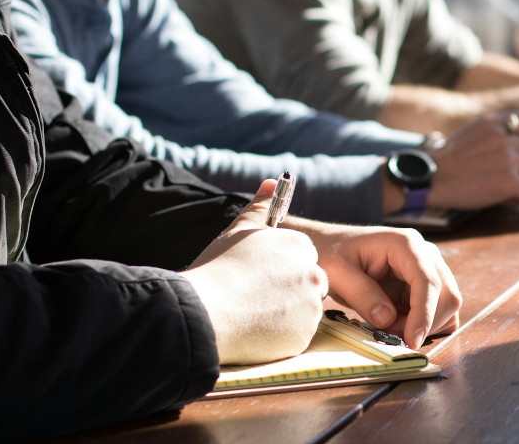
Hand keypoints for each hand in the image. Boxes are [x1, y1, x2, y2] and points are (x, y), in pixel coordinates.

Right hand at [182, 180, 327, 364]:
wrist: (205, 312)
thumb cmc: (219, 268)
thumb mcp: (238, 231)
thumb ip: (260, 207)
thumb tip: (271, 182)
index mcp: (300, 247)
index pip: (302, 258)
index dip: (280, 269)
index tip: (259, 277)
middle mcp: (313, 274)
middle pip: (308, 284)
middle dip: (288, 291)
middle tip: (255, 298)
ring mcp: (311, 307)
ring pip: (303, 311)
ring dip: (285, 314)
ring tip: (251, 313)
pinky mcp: (304, 336)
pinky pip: (296, 336)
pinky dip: (280, 336)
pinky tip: (255, 331)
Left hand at [299, 222, 461, 348]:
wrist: (330, 247)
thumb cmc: (332, 253)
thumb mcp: (338, 273)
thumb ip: (362, 294)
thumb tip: (387, 319)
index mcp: (405, 244)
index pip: (428, 281)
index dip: (424, 314)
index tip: (412, 340)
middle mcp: (424, 254)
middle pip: (446, 294)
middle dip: (424, 322)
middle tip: (391, 335)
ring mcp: (427, 268)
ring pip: (446, 305)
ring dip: (424, 325)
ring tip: (390, 327)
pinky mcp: (424, 285)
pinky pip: (438, 310)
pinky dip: (425, 324)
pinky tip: (399, 325)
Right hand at [426, 111, 518, 209]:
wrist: (431, 179)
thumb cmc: (450, 160)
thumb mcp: (473, 132)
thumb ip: (497, 131)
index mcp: (494, 122)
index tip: (518, 151)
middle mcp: (505, 137)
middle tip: (511, 177)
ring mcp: (508, 159)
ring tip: (508, 189)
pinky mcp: (509, 181)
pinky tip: (504, 198)